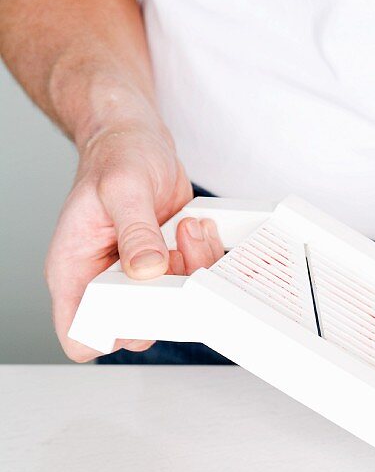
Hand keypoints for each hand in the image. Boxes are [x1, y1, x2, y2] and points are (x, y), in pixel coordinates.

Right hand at [45, 119, 223, 360]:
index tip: (138, 300)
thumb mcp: (122, 187)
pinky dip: (203, 261)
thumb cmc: (116, 156)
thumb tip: (146, 270)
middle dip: (164, 301)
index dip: (109, 332)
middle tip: (170, 258)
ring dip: (190, 275)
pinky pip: (193, 285)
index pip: (80, 332)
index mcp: (74, 271)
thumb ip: (135, 230)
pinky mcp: (167, 269)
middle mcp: (104, 281)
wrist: (137, 139)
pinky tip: (193, 229)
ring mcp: (137, 279)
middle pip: (134, 331)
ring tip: (183, 231)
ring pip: (171, 309)